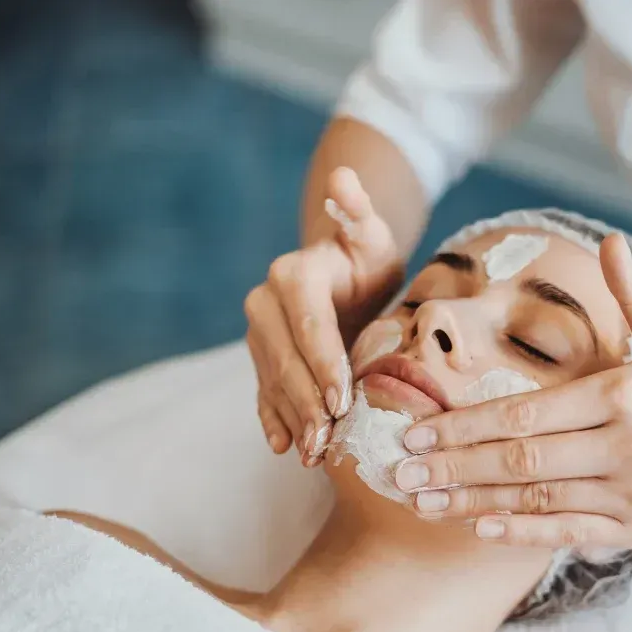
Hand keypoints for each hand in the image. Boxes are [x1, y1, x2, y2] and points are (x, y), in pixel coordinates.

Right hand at [244, 167, 400, 465]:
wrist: (343, 277)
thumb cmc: (366, 258)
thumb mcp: (371, 236)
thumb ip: (359, 212)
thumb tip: (344, 178)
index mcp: (293, 274)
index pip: (309, 325)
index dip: (324, 363)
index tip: (344, 398)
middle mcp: (265, 303)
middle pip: (286, 360)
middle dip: (308, 402)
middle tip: (330, 438)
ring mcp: (260, 335)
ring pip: (274, 382)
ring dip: (293, 420)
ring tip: (315, 453)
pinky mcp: (261, 359)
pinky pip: (263, 394)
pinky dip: (273, 421)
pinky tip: (284, 447)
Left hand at [394, 234, 631, 548]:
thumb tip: (607, 239)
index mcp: (621, 395)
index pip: (526, 412)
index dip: (466, 424)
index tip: (416, 429)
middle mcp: (622, 446)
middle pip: (520, 459)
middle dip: (452, 466)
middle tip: (397, 470)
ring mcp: (630, 493)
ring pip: (537, 501)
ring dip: (472, 503)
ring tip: (421, 503)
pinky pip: (568, 532)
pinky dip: (520, 533)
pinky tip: (478, 528)